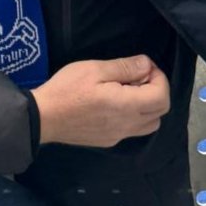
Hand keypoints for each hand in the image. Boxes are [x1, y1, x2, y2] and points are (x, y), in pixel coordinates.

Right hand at [32, 55, 169, 147]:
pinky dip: (134, 115)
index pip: (162, 96)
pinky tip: (114, 103)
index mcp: (127, 106)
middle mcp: (127, 125)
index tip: (143, 66)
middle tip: (137, 76)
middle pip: (160, 111)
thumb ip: (125, 67)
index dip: (159, 78)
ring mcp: (118, 136)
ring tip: (127, 90)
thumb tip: (147, 65)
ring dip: (147, 105)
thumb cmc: (67, 89)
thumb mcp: (94, 69)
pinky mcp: (108, 141)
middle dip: (156, 90)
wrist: (43, 118)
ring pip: (149, 124)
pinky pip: (133, 130)